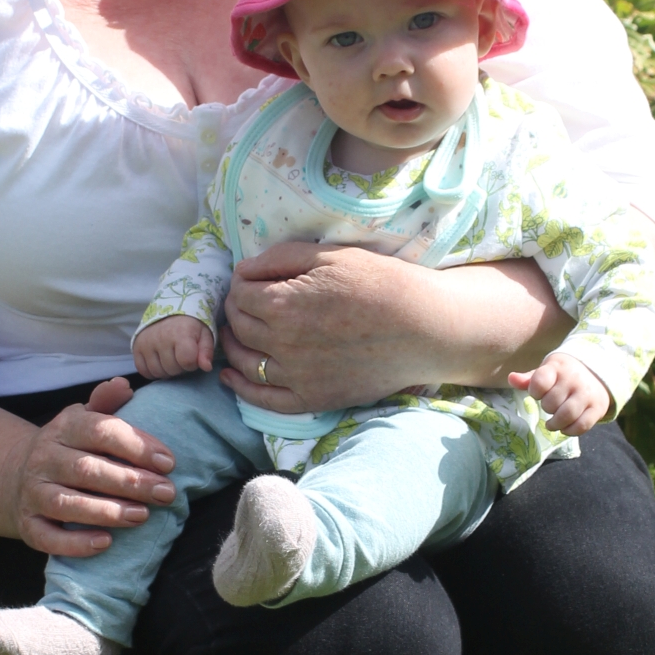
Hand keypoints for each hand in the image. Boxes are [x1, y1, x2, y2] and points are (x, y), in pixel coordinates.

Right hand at [4, 375, 176, 557]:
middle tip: (167, 493)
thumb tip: (123, 385)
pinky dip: (75, 543)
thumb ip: (105, 404)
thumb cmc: (68, 448)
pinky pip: (48, 538)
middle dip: (130, 482)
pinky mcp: (29, 525)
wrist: (15, 476)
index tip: (168, 462)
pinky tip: (105, 543)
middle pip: (87, 469)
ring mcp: (33, 493)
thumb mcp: (82, 420)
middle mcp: (44, 459)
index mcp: (62, 429)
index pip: (99, 430)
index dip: (135, 445)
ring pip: (67, 504)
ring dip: (106, 511)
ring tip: (142, 516)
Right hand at [133, 315, 213, 379]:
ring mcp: (146, 342)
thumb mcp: (205, 334)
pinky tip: (159, 363)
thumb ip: (206, 351)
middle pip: (172, 369)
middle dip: (179, 367)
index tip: (192, 356)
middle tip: (180, 357)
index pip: (187, 361)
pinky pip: (143, 370)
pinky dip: (152, 371)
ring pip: (157, 372)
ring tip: (171, 359)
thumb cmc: (191, 325)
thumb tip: (206, 367)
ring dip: (166, 370)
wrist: (170, 311)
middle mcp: (161, 337)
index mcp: (180, 333)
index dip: (192, 363)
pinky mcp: (136, 346)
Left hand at [220, 242, 567, 416]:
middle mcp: (282, 343)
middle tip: (245, 303)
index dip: (240, 284)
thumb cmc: (381, 284)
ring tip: (236, 333)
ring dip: (233, 345)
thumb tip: (243, 271)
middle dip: (235, 312)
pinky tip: (230, 376)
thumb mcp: (330, 255)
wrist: (424, 328)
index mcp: (283, 304)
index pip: (240, 294)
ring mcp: (295, 376)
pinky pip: (262, 399)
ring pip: (244, 362)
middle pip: (239, 327)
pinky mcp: (311, 399)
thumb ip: (279, 259)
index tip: (249, 281)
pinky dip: (240, 388)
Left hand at [508, 353, 612, 436]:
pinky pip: (582, 425)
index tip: (538, 393)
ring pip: (567, 415)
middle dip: (546, 409)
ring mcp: (587, 394)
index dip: (535, 392)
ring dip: (555, 424)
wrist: (597, 373)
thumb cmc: (564, 375)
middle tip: (549, 408)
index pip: (540, 381)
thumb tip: (511, 378)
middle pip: (552, 402)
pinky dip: (570, 431)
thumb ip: (528, 379)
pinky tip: (564, 428)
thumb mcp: (547, 371)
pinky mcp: (597, 408)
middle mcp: (574, 379)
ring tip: (552, 424)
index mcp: (558, 367)